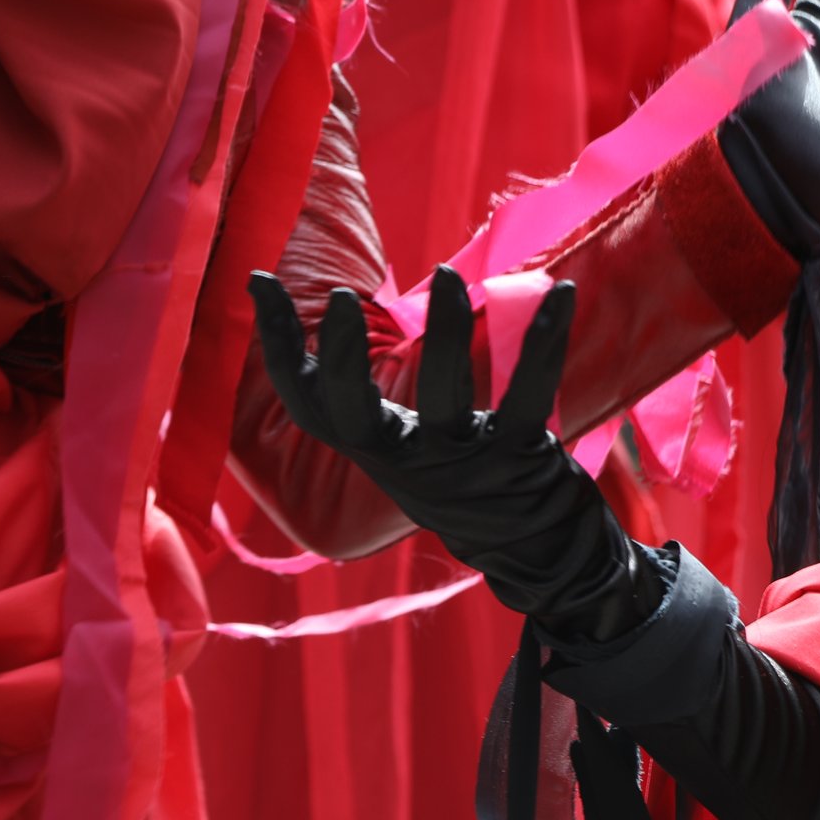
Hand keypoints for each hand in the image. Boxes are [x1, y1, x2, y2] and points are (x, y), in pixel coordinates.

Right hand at [250, 268, 649, 637]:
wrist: (532, 546)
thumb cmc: (459, 475)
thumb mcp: (404, 446)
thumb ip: (373, 401)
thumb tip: (335, 323)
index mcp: (375, 450)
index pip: (307, 403)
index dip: (277, 347)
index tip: (259, 282)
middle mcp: (408, 461)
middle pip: (354, 417)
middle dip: (339, 359)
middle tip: (334, 298)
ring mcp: (463, 462)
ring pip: (444, 397)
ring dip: (445, 331)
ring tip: (446, 273)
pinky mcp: (519, 457)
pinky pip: (528, 393)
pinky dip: (543, 340)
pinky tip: (560, 293)